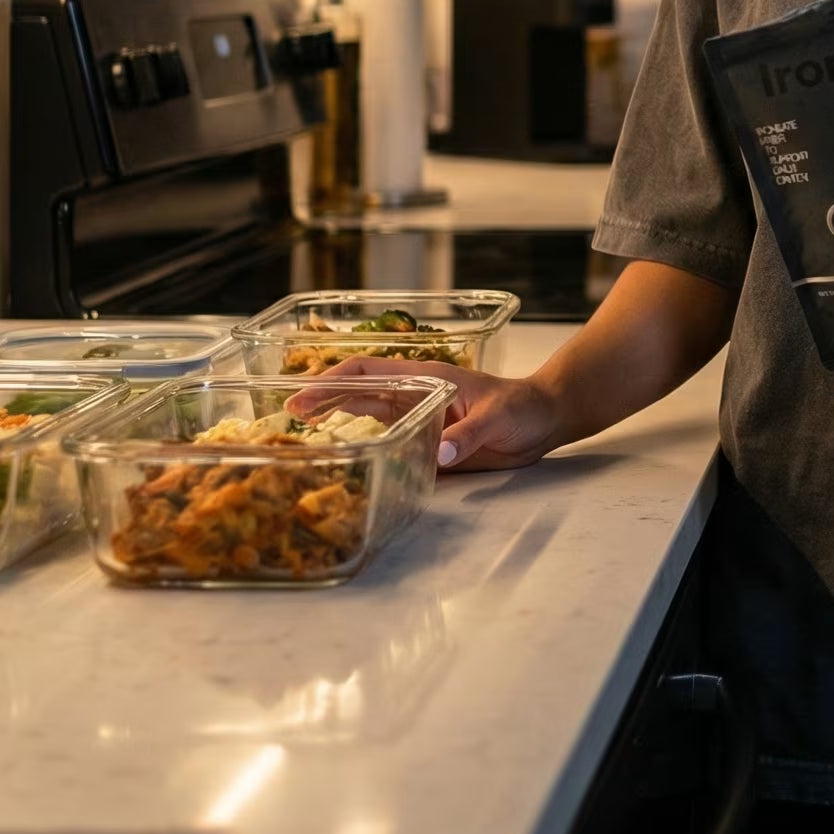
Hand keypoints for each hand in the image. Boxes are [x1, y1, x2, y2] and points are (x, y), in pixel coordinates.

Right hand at [286, 356, 566, 471]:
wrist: (545, 420)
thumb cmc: (524, 406)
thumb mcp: (500, 416)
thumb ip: (470, 434)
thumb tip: (440, 453)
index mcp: (427, 378)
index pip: (370, 372)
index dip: (334, 382)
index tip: (304, 395)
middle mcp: (416, 395)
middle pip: (359, 394)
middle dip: (323, 400)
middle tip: (288, 415)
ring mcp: (420, 418)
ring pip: (369, 417)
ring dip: (337, 421)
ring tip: (302, 434)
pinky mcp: (428, 443)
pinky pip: (392, 444)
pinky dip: (367, 449)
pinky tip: (346, 460)